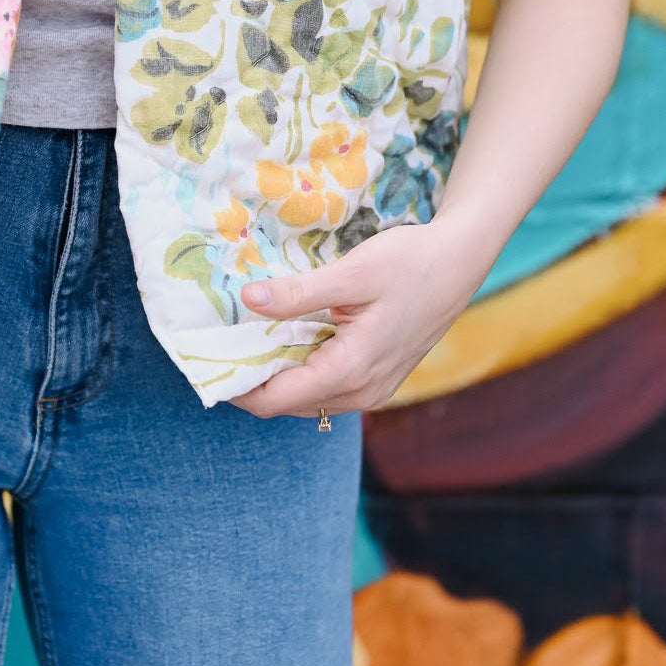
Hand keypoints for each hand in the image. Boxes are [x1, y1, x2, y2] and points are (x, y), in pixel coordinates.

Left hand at [227, 219, 488, 418]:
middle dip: (250, 379)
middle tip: (218, 342)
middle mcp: (361, 392)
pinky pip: (325, 386)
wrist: (461, 262)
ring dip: (275, 374)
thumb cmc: (410, 263)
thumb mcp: (351, 273)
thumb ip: (298, 294)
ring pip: (305, 397)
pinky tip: (285, 335)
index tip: (204, 361)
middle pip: (286, 404)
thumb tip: (247, 300)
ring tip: (246, 336)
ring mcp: (372, 390)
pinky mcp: (377, 379)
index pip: (274, 401)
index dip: (234, 386)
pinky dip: (300, 368)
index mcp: (351, 371)